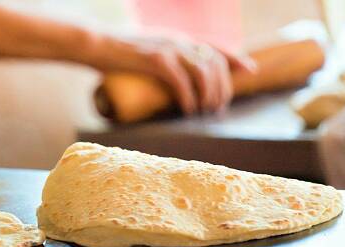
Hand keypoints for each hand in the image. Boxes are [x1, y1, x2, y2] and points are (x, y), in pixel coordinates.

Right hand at [97, 37, 255, 114]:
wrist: (95, 43)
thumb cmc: (115, 52)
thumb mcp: (145, 52)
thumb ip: (161, 61)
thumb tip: (169, 81)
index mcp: (178, 38)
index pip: (215, 46)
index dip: (236, 58)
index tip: (250, 70)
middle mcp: (178, 40)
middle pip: (215, 63)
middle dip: (223, 87)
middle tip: (218, 108)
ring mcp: (168, 48)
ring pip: (204, 72)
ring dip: (209, 95)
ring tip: (205, 111)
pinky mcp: (156, 59)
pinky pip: (182, 81)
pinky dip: (189, 98)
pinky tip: (189, 110)